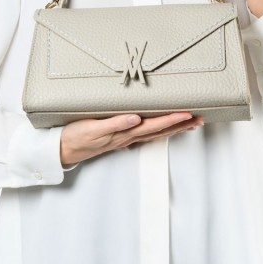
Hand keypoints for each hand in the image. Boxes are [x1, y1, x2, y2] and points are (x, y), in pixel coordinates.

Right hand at [60, 112, 203, 167]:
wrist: (63, 150)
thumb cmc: (75, 137)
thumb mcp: (92, 128)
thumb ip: (114, 123)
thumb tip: (135, 119)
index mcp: (124, 132)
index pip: (154, 125)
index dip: (172, 119)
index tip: (188, 113)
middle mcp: (127, 137)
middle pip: (160, 131)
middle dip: (180, 125)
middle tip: (199, 119)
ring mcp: (124, 139)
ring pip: (154, 134)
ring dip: (173, 129)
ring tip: (189, 124)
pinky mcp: (119, 138)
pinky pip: (144, 135)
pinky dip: (158, 131)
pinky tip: (163, 129)